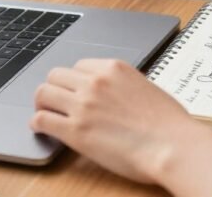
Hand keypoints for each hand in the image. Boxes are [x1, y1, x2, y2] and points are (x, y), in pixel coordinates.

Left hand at [30, 58, 211, 194]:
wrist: (173, 145)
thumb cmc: (169, 123)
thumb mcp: (146, 88)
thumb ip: (123, 85)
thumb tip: (114, 94)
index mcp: (114, 68)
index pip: (78, 66)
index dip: (74, 80)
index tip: (73, 90)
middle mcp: (95, 81)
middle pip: (56, 75)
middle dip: (54, 88)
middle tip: (54, 101)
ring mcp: (83, 105)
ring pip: (43, 93)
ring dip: (42, 103)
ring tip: (45, 113)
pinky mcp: (75, 130)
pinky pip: (42, 120)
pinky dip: (38, 124)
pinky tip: (43, 129)